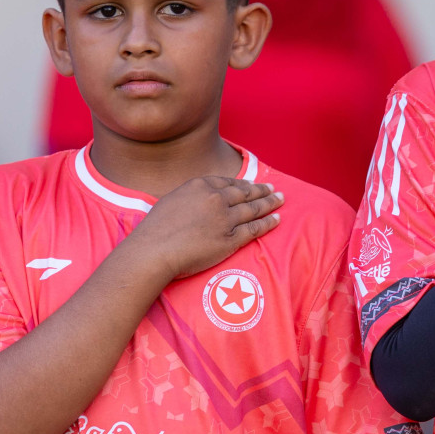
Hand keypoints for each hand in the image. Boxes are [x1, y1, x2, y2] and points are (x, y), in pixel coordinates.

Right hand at [124, 177, 282, 280]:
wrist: (154, 251)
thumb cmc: (155, 229)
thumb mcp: (172, 199)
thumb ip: (192, 196)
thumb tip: (200, 198)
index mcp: (201, 186)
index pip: (229, 182)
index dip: (244, 183)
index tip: (252, 184)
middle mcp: (216, 199)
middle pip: (245, 193)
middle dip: (262, 190)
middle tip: (273, 189)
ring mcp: (225, 219)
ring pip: (254, 209)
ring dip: (269, 203)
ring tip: (280, 200)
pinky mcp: (231, 239)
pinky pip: (254, 229)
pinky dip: (267, 223)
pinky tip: (276, 219)